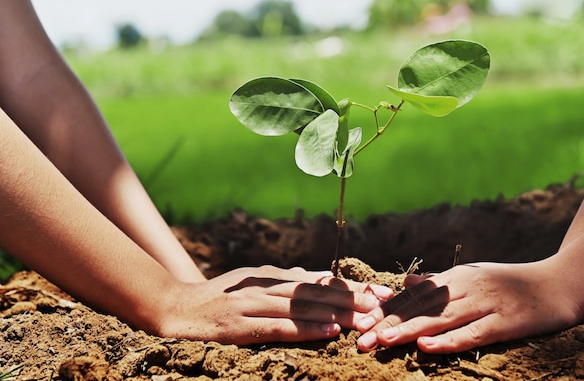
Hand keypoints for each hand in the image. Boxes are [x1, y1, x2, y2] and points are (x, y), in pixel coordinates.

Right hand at [155, 265, 394, 344]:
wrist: (175, 309)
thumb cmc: (217, 297)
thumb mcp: (252, 282)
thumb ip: (284, 281)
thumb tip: (317, 278)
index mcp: (271, 276)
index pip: (319, 280)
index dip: (351, 286)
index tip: (380, 292)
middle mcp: (266, 286)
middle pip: (317, 292)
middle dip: (353, 299)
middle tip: (384, 306)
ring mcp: (253, 305)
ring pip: (304, 308)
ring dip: (338, 314)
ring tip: (368, 320)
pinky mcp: (240, 326)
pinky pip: (280, 328)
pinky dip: (307, 329)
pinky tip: (330, 332)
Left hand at [356, 260, 580, 352]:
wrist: (558, 283)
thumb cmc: (510, 283)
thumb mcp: (471, 277)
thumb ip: (439, 282)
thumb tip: (406, 282)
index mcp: (455, 277)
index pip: (414, 296)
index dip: (386, 310)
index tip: (361, 323)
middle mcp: (465, 287)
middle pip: (421, 307)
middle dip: (389, 323)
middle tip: (361, 339)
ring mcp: (485, 303)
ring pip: (441, 319)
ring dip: (409, 330)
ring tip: (382, 340)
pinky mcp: (505, 322)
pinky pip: (473, 333)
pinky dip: (449, 340)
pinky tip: (427, 346)